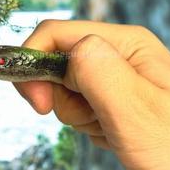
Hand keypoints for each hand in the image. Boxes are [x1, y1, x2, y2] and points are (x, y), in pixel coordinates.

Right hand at [14, 20, 169, 169]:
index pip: (54, 34)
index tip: (38, 105)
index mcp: (124, 44)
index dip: (34, 63)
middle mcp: (119, 53)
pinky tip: (112, 135)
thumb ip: (94, 70)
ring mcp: (117, 76)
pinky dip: (86, 124)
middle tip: (88, 120)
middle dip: (58, 94)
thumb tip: (61, 50)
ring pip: (64, 85)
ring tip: (108, 130)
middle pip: (56, 60)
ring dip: (75, 113)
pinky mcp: (114, 97)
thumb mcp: (136, 110)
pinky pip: (79, 104)